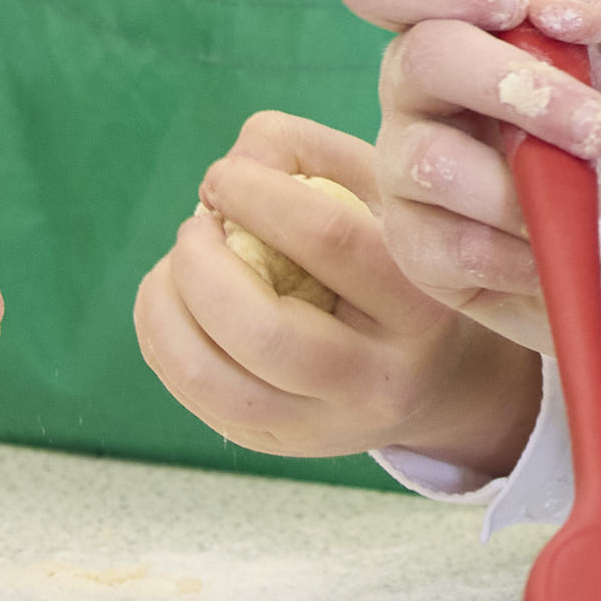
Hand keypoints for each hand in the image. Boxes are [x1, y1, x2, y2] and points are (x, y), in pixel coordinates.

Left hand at [130, 109, 542, 468]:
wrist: (435, 373)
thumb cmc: (394, 257)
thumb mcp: (378, 191)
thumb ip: (308, 152)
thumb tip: (232, 168)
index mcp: (420, 303)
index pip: (330, 241)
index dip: (258, 195)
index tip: (223, 174)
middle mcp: (379, 380)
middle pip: (264, 332)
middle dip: (201, 265)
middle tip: (195, 225)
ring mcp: (327, 428)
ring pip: (218, 383)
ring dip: (169, 309)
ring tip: (175, 265)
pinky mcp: (283, 447)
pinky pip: (200, 402)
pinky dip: (165, 342)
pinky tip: (175, 303)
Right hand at [333, 0, 600, 407]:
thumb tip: (550, 5)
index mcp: (469, 19)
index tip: (514, 6)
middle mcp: (427, 90)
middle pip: (420, 59)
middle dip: (521, 90)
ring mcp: (418, 173)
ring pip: (433, 163)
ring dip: (538, 194)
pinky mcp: (430, 254)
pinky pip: (456, 250)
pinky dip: (539, 259)